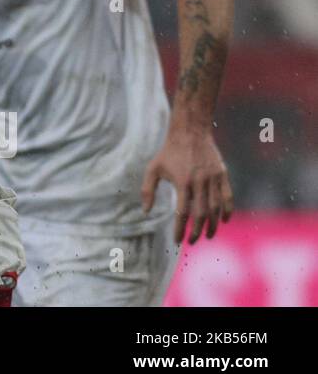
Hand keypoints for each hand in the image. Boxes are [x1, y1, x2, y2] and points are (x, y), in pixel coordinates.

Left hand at [142, 128, 233, 243]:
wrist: (190, 132)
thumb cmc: (169, 152)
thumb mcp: (153, 168)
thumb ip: (148, 190)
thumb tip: (145, 211)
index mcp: (182, 182)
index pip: (182, 213)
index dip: (180, 229)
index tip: (177, 241)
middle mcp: (199, 182)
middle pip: (201, 214)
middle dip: (197, 231)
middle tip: (192, 241)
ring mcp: (213, 178)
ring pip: (216, 208)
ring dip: (213, 225)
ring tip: (208, 236)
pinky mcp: (222, 174)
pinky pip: (228, 197)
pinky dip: (227, 211)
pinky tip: (223, 221)